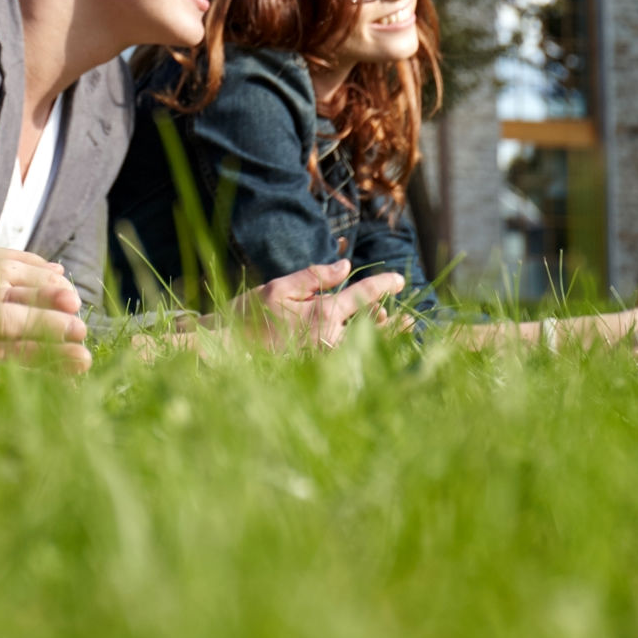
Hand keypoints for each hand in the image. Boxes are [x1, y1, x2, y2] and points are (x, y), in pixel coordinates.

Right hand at [228, 262, 406, 349]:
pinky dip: (364, 355)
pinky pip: (349, 362)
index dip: (384, 284)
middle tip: (408, 318)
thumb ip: (316, 276)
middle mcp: (330, 339)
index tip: (401, 279)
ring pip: (365, 348)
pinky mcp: (318, 371)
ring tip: (397, 333)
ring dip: (382, 339)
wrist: (228, 352)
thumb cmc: (250, 316)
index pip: (363, 296)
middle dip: (391, 321)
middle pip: (373, 328)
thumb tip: (346, 266)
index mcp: (323, 314)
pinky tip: (370, 351)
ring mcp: (326, 359)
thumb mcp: (280, 287)